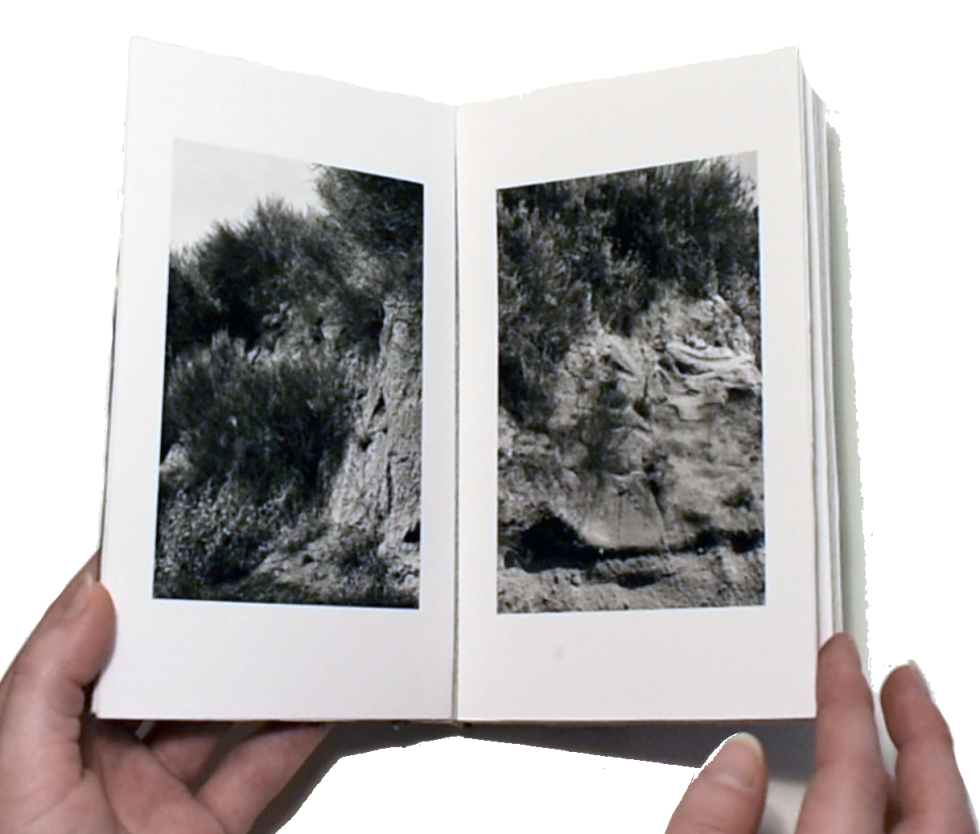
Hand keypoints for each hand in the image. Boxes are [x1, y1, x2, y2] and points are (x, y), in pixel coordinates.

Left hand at [0, 556, 328, 833]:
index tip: (163, 543)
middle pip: (167, 676)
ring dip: (262, 678)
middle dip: (209, 632)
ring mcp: (159, 799)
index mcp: (44, 743)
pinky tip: (314, 704)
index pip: (86, 646)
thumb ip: (47, 687)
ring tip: (294, 633)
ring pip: (222, 719)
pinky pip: (259, 770)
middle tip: (247, 584)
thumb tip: (91, 599)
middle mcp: (101, 765)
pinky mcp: (208, 831)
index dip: (123, 593)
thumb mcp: (21, 785)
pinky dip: (292, 735)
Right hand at [666, 632, 975, 832]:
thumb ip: (705, 822)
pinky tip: (904, 811)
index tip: (841, 657)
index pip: (852, 772)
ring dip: (936, 777)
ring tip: (913, 737)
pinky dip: (932, 822)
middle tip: (903, 680)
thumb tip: (735, 759)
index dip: (847, 702)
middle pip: (937, 805)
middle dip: (923, 731)